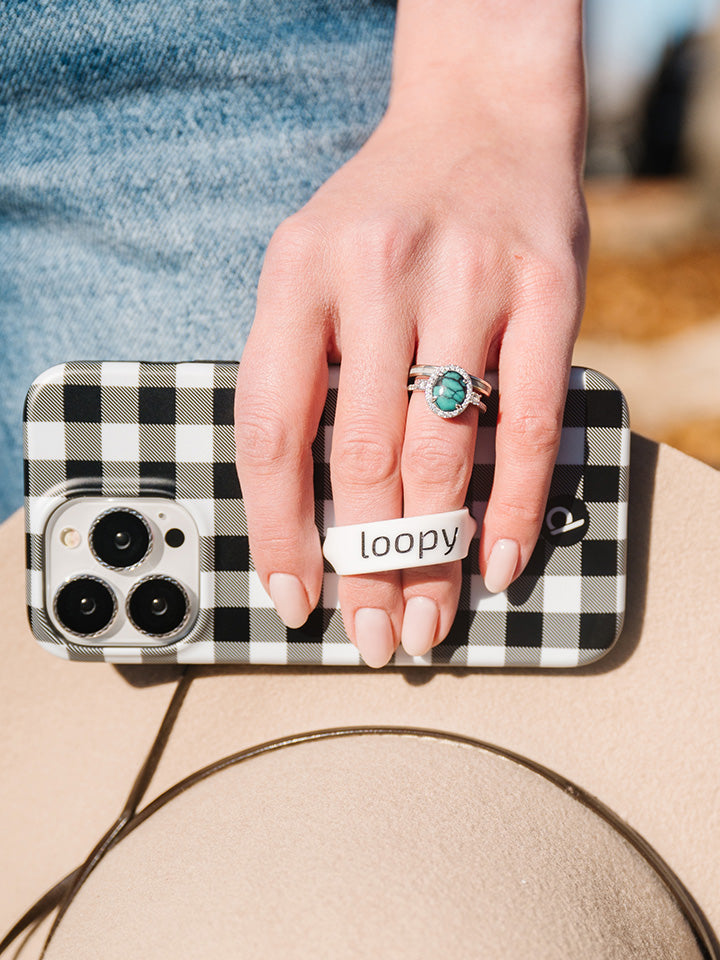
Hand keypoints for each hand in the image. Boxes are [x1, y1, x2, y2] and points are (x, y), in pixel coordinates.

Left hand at [235, 1, 587, 666]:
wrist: (479, 116)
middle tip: (373, 635)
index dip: (280, 529)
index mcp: (297, 274)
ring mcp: (466, 281)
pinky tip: (498, 560)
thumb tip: (306, 505)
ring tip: (426, 619)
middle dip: (365, 564)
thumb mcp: (308, 264)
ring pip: (442, 450)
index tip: (293, 595)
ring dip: (432, 554)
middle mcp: (376, 274)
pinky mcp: (544, 290)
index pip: (273, 430)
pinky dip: (512, 503)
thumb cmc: (385, 212)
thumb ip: (298, 366)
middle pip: (362, 456)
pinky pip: (528, 420)